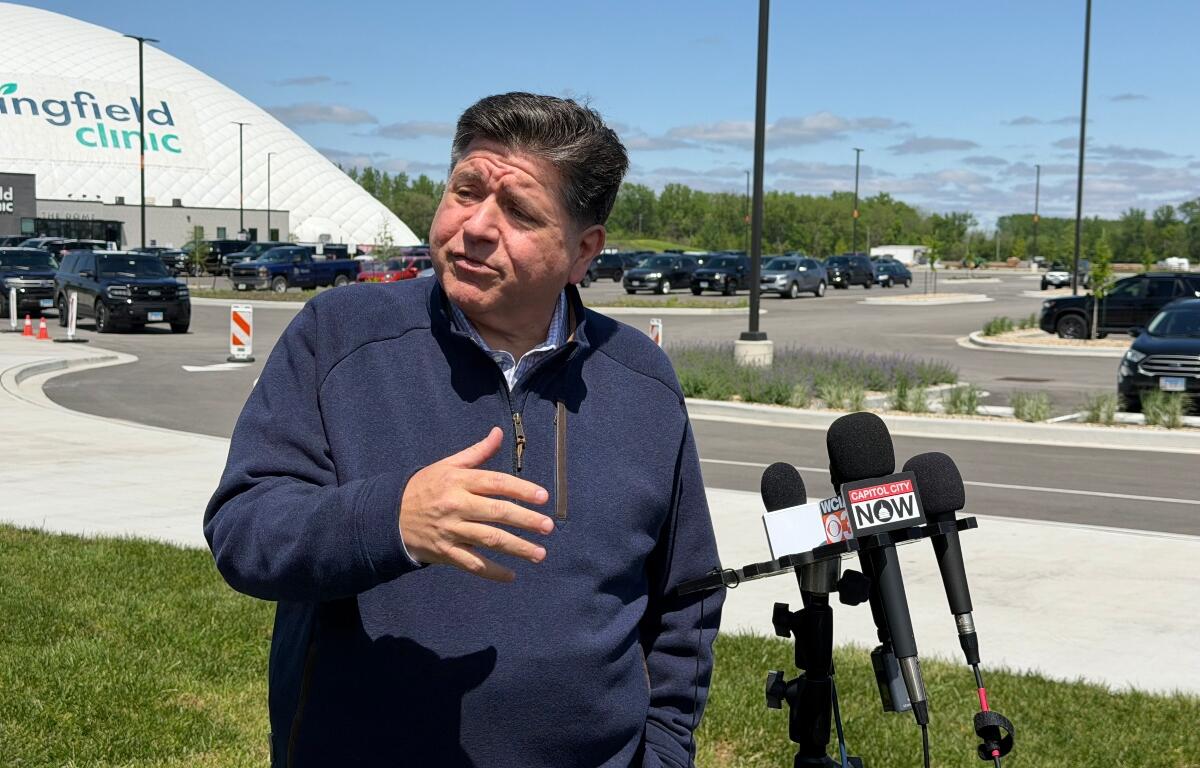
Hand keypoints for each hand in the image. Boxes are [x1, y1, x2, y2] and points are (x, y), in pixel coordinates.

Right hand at [399, 427, 553, 581]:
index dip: (522, 489)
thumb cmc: (425, 487)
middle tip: (549, 527)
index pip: (496, 483)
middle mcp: (456, 505)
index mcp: (459, 481)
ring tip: (540, 554)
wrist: (389, 516)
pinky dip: (493, 572)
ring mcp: (451, 530)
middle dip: (526, 520)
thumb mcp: (447, 465)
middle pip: (497, 512)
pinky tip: (511, 576)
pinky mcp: (445, 552)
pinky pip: (473, 564)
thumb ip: (477, 452)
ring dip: (518, 548)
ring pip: (489, 539)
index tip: (544, 498)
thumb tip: (498, 433)